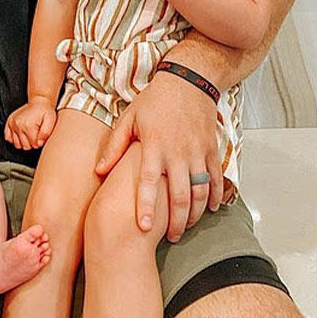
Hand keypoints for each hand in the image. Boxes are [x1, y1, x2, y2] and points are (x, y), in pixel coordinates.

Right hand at [5, 98, 56, 148]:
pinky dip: (14, 139)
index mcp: (28, 125)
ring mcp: (12, 124)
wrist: (39, 102)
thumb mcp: (51, 120)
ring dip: (23, 142)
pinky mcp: (9, 122)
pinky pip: (8, 138)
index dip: (39, 142)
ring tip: (29, 134)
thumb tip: (39, 143)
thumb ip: (46, 133)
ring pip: (16, 144)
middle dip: (32, 142)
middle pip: (25, 146)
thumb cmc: (45, 111)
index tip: (41, 135)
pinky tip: (21, 134)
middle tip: (36, 134)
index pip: (34, 145)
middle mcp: (18, 125)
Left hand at [95, 71, 222, 240]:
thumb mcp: (129, 118)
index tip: (143, 228)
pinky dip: (216, 197)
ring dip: (196, 214)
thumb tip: (99, 170)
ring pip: (201, 192)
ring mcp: (197, 152)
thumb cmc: (155, 100)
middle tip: (172, 237)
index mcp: (154, 146)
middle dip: (177, 221)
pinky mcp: (211, 149)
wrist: (188, 80)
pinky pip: (217, 179)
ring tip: (187, 226)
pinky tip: (211, 209)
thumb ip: (115, 146)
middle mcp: (178, 152)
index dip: (147, 207)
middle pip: (180, 196)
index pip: (149, 183)